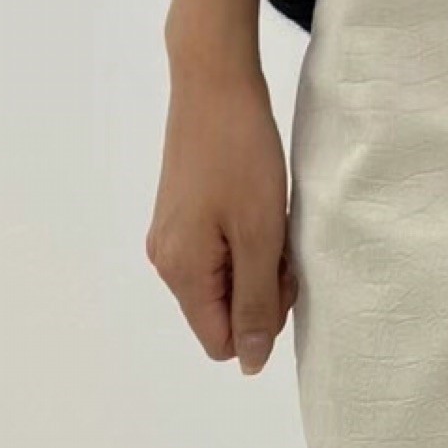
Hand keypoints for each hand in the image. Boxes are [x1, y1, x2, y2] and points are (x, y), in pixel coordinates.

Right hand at [146, 59, 296, 373]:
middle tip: (281, 237)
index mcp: (181, 272)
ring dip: (257, 260)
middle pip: (222, 311)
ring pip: (224, 279)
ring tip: (271, 215)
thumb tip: (249, 364)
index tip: (281, 272)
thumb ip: (254, 303)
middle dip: (261, 288)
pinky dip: (246, 237)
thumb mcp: (260, 234)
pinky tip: (259, 203)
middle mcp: (166, 260)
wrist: (215, 83)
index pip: (221, 341)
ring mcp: (171, 234)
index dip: (260, 319)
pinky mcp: (182, 211)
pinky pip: (219, 250)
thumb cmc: (241, 156)